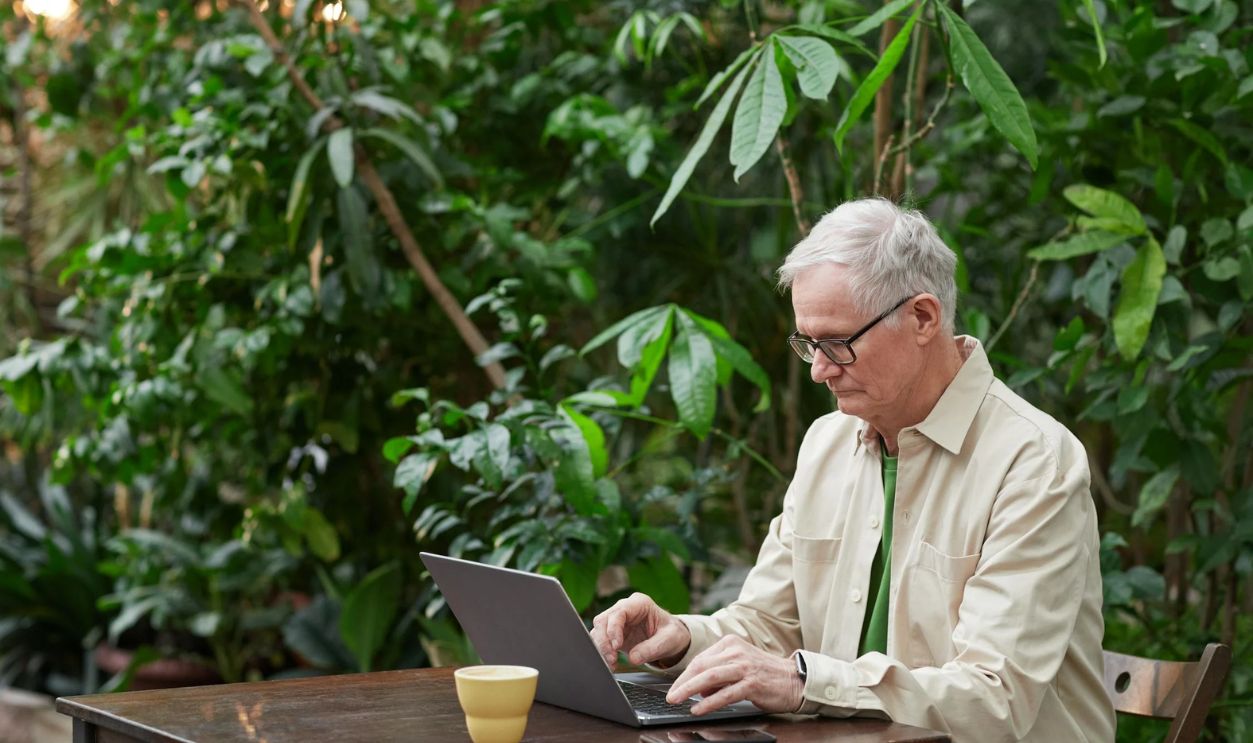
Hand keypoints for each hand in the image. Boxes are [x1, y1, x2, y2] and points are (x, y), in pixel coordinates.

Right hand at [589, 592, 690, 670]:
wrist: (670, 639)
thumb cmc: (672, 633)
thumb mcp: (669, 640)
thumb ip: (653, 648)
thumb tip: (633, 658)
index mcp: (639, 603)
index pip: (619, 612)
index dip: (614, 628)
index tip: (616, 646)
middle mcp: (625, 609)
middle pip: (603, 620)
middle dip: (604, 641)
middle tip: (612, 659)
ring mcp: (617, 620)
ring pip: (598, 630)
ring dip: (601, 648)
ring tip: (611, 664)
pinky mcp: (613, 633)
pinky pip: (601, 640)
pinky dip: (602, 652)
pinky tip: (610, 663)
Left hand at [664, 636, 803, 715]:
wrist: (793, 680)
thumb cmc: (764, 674)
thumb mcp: (738, 666)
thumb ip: (718, 674)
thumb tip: (697, 690)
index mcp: (730, 643)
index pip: (701, 658)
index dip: (684, 675)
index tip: (674, 687)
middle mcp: (736, 651)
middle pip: (702, 666)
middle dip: (682, 682)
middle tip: (670, 695)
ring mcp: (744, 666)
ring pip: (710, 677)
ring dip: (689, 689)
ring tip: (677, 700)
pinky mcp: (752, 683)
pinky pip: (725, 693)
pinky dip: (709, 702)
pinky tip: (698, 708)